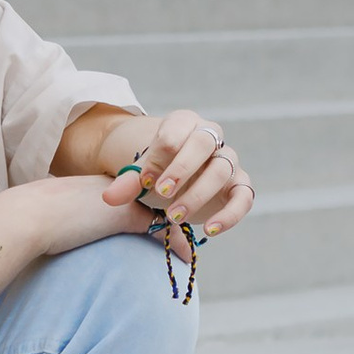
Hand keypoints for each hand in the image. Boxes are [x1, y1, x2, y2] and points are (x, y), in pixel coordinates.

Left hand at [112, 108, 252, 238]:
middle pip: (204, 142)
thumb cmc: (156, 170)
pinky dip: (230, 215)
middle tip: (161, 194)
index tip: (143, 181)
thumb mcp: (140, 173)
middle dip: (182, 169)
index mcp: (184, 123)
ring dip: (198, 195)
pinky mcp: (239, 186)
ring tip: (173, 217)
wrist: (173, 181)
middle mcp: (210, 137)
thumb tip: (109, 198)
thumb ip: (127, 183)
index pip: (175, 131)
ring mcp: (228, 161)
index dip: (159, 157)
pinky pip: (244, 197)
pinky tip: (209, 230)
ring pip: (222, 170)